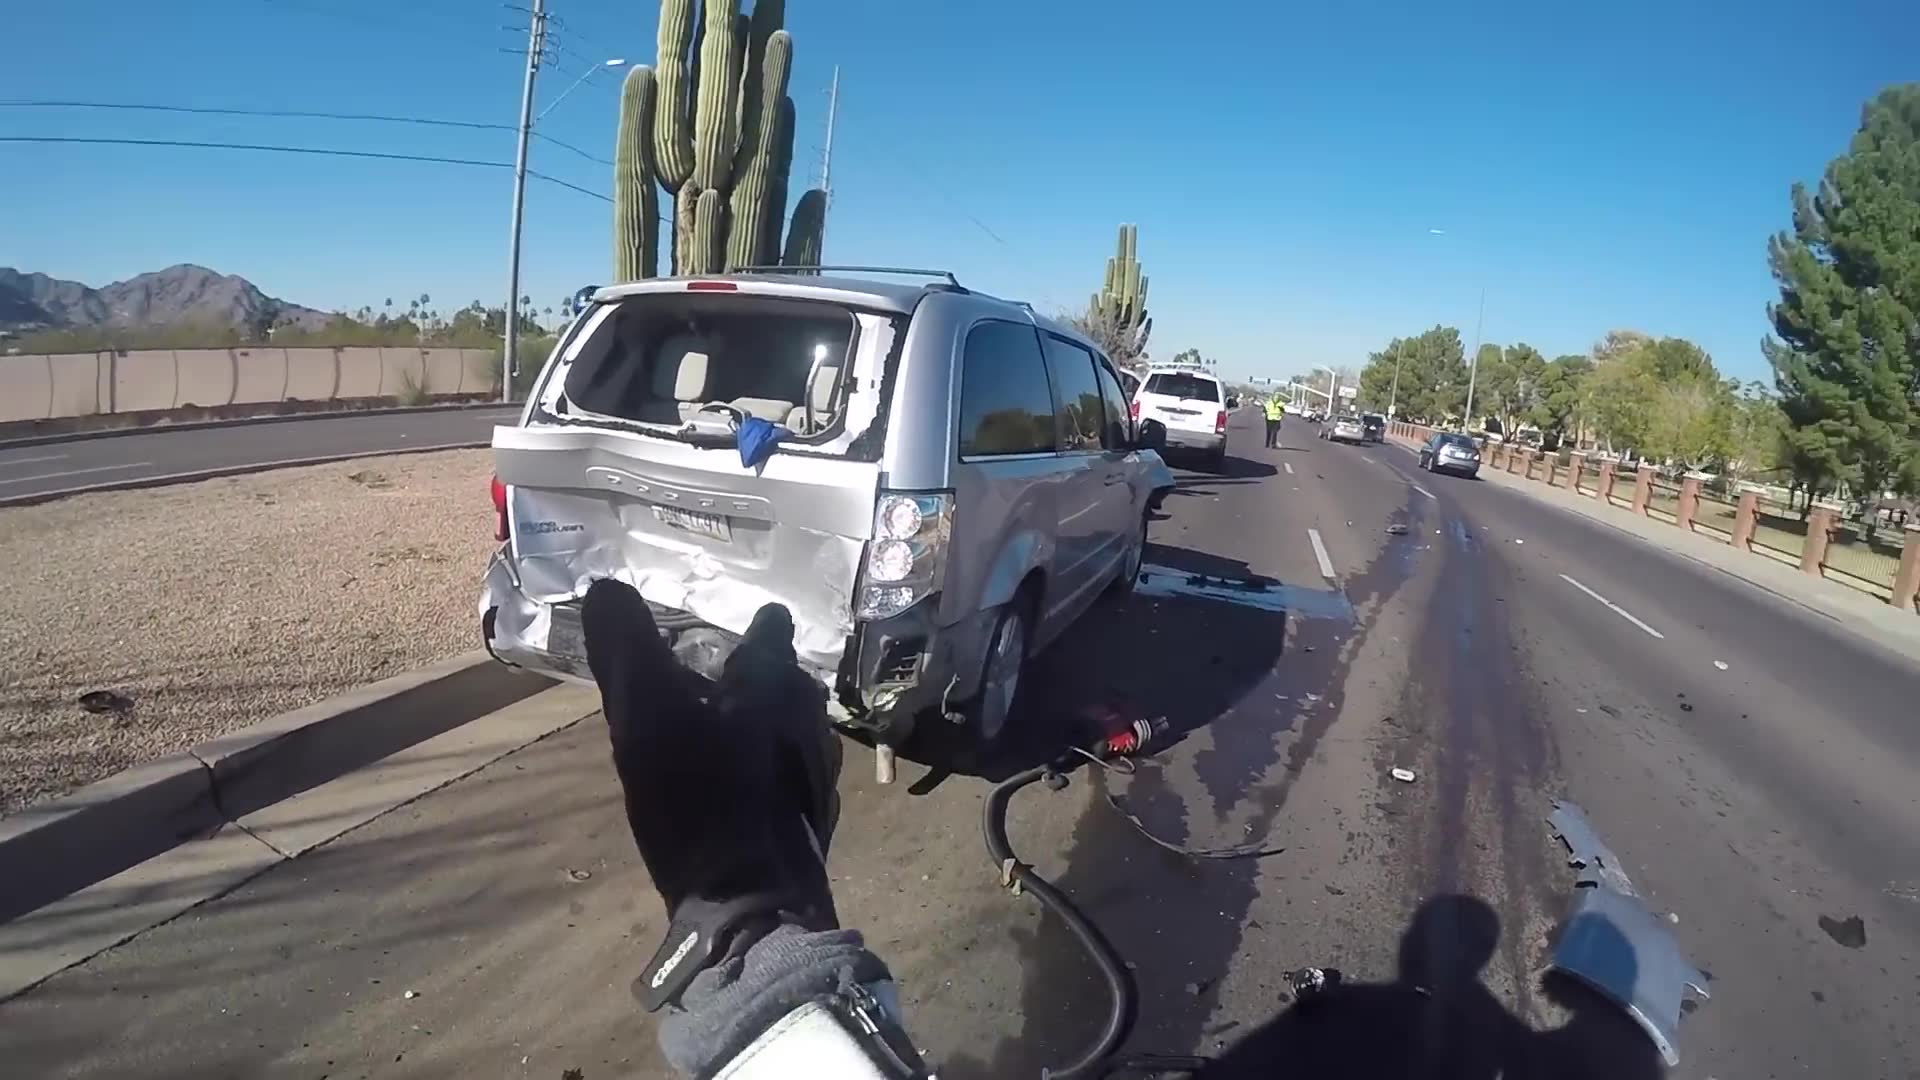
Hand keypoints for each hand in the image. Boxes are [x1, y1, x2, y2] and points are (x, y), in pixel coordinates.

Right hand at [578, 578, 840, 926]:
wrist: (753, 903)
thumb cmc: (701, 798)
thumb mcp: (647, 714)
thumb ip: (627, 647)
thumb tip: (605, 586)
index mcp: (777, 679)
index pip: (769, 628)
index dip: (743, 625)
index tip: (710, 632)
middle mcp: (811, 715)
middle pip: (780, 679)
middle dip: (745, 678)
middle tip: (697, 686)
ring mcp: (819, 769)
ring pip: (786, 727)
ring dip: (754, 725)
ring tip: (710, 739)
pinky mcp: (812, 816)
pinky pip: (784, 773)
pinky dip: (760, 770)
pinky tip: (730, 793)